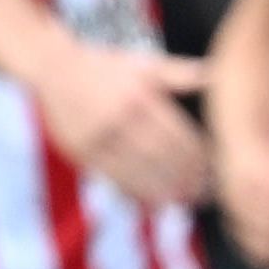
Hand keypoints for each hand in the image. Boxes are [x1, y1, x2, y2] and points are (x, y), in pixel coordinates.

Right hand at [35, 44, 211, 208]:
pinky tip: (151, 204)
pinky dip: (134, 194)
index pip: (176, 133)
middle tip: (205, 192)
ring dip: (164, 191)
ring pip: (138, 172)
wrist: (53, 68)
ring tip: (184, 202)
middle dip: (185, 177)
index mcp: (140, 97)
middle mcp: (120, 119)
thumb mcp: (143, 64)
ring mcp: (99, 139)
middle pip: (161, 156)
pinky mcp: (83, 153)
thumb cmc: (104, 66)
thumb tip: (215, 74)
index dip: (196, 155)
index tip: (213, 168)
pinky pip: (113, 179)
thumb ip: (179, 73)